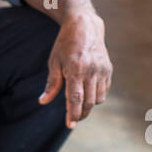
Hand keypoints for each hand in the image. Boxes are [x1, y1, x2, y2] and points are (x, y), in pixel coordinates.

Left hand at [39, 12, 112, 127]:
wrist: (84, 26)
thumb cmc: (65, 44)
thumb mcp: (54, 62)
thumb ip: (51, 84)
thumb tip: (43, 101)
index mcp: (76, 69)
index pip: (76, 98)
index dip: (73, 114)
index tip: (70, 125)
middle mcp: (92, 71)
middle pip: (89, 102)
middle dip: (82, 114)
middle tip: (74, 119)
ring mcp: (102, 70)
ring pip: (99, 98)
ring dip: (89, 106)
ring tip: (79, 106)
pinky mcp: (108, 69)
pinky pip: (104, 90)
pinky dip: (97, 96)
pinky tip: (88, 94)